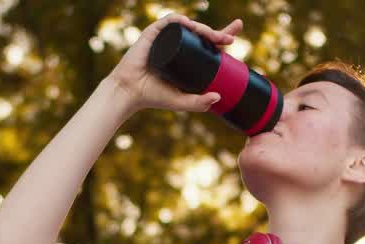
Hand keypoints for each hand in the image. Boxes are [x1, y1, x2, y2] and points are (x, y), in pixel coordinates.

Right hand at [107, 13, 242, 115]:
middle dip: (219, 31)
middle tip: (231, 36)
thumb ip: (199, 103)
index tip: (234, 38)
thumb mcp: (181, 102)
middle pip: (201, 33)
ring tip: (215, 37)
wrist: (130, 92)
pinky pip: (169, 22)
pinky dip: (179, 20)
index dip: (221, 38)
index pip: (207, 45)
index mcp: (185, 58)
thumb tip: (219, 97)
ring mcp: (166, 39)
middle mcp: (177, 45)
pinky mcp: (153, 34)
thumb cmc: (154, 96)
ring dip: (204, 28)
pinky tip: (189, 24)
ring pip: (189, 27)